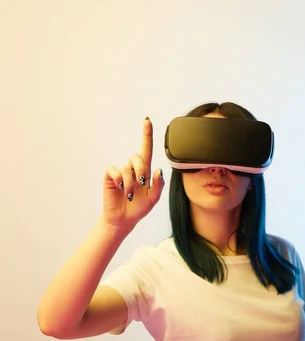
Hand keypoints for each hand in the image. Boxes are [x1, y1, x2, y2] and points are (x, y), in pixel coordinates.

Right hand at [101, 118, 164, 233]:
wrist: (124, 219)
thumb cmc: (139, 208)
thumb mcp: (153, 199)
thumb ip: (158, 185)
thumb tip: (159, 170)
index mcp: (145, 171)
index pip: (146, 149)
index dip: (147, 135)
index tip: (147, 120)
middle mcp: (132, 168)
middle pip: (137, 157)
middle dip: (141, 170)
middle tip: (141, 184)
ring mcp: (120, 172)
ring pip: (126, 168)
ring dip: (130, 183)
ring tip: (129, 195)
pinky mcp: (110, 177)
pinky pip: (114, 171)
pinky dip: (119, 180)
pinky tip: (120, 188)